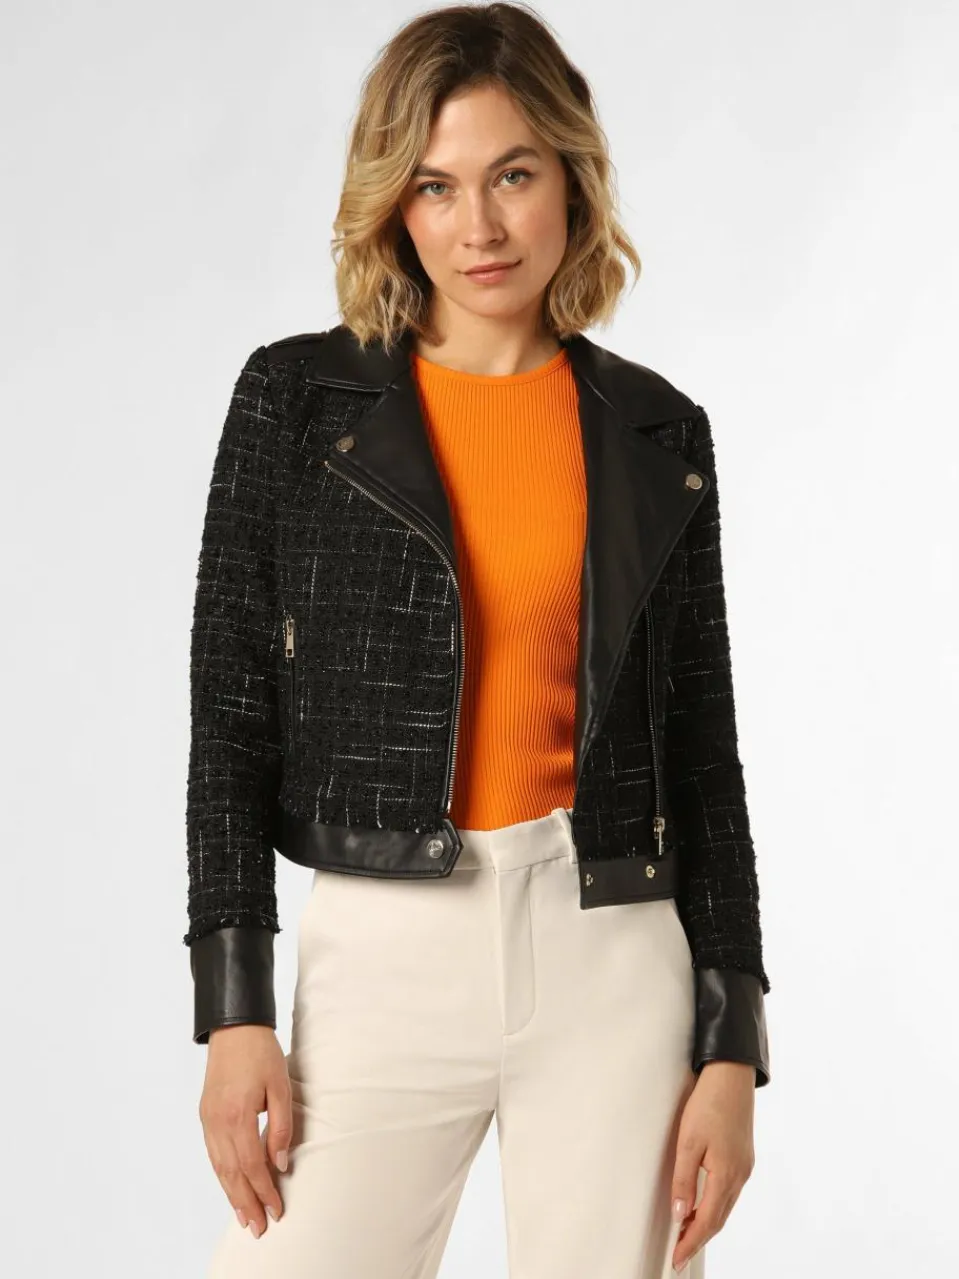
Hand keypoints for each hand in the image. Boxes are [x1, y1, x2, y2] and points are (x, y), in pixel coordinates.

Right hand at [198, 1024, 292, 1238]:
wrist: (234, 1027)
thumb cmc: (261, 1052)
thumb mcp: (280, 1086)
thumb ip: (281, 1127)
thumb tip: (281, 1163)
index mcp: (238, 1115)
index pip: (252, 1165)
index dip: (265, 1190)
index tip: (276, 1210)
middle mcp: (218, 1122)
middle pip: (232, 1174)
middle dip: (246, 1203)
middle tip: (258, 1228)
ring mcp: (208, 1120)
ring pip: (219, 1167)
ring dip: (232, 1195)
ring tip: (244, 1217)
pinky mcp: (205, 1115)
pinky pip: (213, 1154)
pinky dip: (222, 1175)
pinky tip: (231, 1186)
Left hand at [670, 1061, 755, 1271]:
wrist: (731, 1076)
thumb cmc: (709, 1103)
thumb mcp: (688, 1141)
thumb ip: (684, 1180)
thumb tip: (680, 1214)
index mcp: (727, 1174)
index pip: (707, 1221)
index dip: (690, 1242)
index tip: (677, 1258)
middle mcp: (740, 1176)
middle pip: (718, 1218)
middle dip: (698, 1238)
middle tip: (679, 1253)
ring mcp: (744, 1167)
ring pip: (725, 1206)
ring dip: (707, 1223)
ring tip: (686, 1235)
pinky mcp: (743, 1158)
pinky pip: (729, 1192)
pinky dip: (715, 1206)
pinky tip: (704, 1206)